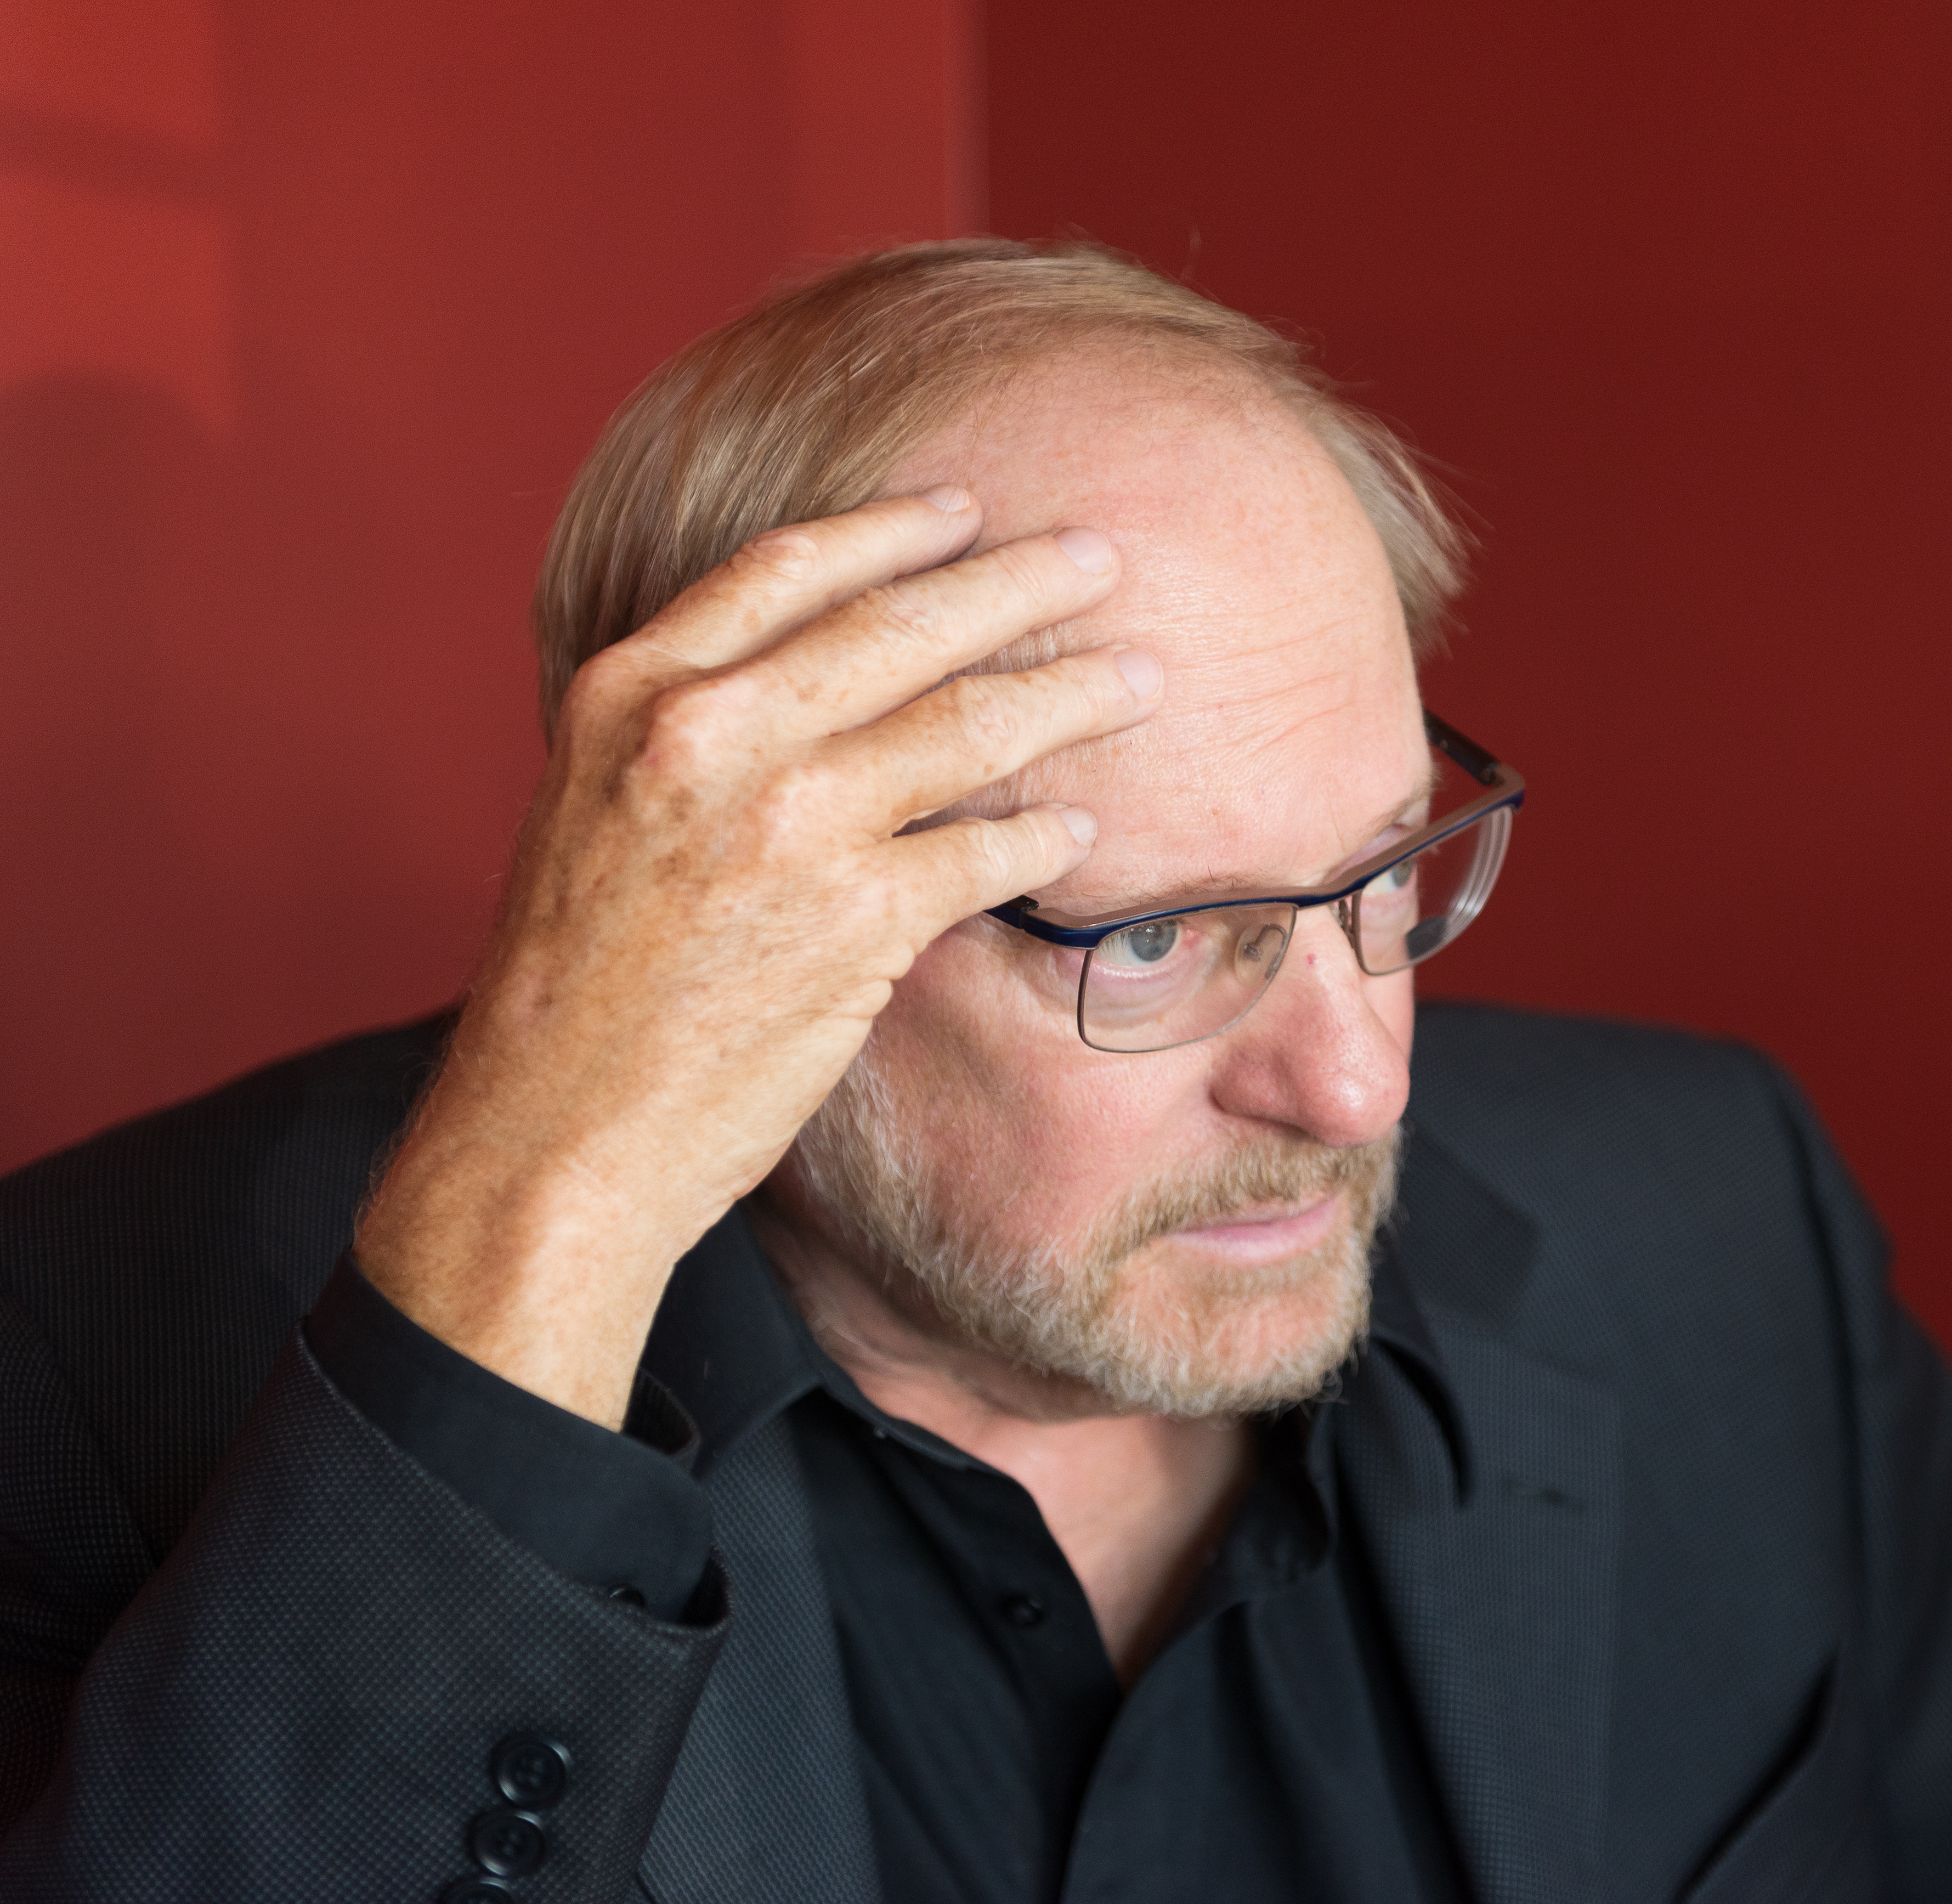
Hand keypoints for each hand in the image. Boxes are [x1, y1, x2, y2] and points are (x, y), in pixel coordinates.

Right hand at [355, 487, 1154, 1424]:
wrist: (552, 1133)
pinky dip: (1046, 835)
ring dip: (1070, 694)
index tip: (963, 510)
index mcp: (634, 692)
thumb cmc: (575, 984)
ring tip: (1135, 679)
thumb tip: (812, 681)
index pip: (789, 567)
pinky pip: (989, 851)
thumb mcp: (594, 803)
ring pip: (970, 724)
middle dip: (1020, 584)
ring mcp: (789, 823)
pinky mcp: (857, 920)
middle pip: (902, 624)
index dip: (891, 531)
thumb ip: (688, 728)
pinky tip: (1080, 829)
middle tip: (1099, 558)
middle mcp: (711, 735)